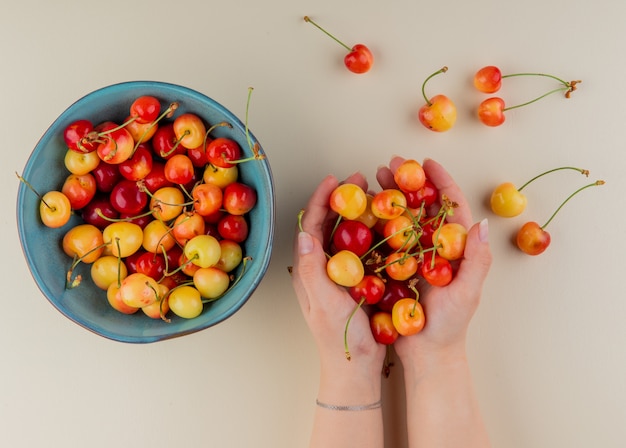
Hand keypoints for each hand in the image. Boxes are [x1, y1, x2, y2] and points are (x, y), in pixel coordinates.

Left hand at [292, 172, 385, 370]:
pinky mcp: (357, 281)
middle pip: (329, 224)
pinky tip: (386, 222)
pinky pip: (363, 250)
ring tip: (374, 194)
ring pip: (347, 234)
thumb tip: (304, 234)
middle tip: (359, 180)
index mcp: (308, 270)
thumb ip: (313, 270)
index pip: (311, 226)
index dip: (321, 200)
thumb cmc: (338, 339)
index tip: (333, 180)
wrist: (356, 367)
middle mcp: (322, 267)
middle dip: (342, 199)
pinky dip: (373, 232)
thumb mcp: (325, 302)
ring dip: (358, 212)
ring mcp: (340, 274)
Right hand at [376, 157, 491, 364]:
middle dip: (408, 183)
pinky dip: (377, 222)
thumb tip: (482, 223)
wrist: (427, 354)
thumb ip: (477, 259)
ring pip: (403, 218)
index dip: (440, 181)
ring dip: (390, 197)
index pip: (451, 206)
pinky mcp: (397, 268)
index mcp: (457, 248)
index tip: (426, 163)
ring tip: (375, 180)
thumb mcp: (468, 292)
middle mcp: (436, 247)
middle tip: (390, 165)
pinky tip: (364, 211)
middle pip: (423, 206)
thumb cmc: (451, 326)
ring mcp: (415, 256)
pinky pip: (387, 239)